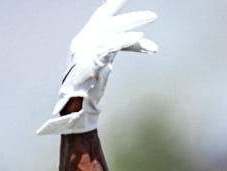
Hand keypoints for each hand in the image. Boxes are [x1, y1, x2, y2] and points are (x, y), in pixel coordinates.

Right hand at [37, 0, 157, 134]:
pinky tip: (140, 37)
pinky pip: (111, 45)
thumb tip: (145, 41)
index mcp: (85, 40)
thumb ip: (119, 48)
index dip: (115, 6)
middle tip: (150, 11)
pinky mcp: (90, 59)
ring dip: (133, 23)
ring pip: (112, 30)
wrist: (74, 105)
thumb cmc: (89, 87)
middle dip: (127, 12)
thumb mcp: (106, 62)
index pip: (102, 17)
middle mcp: (84, 40)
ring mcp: (85, 49)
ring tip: (152, 17)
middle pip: (107, 19)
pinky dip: (125, 40)